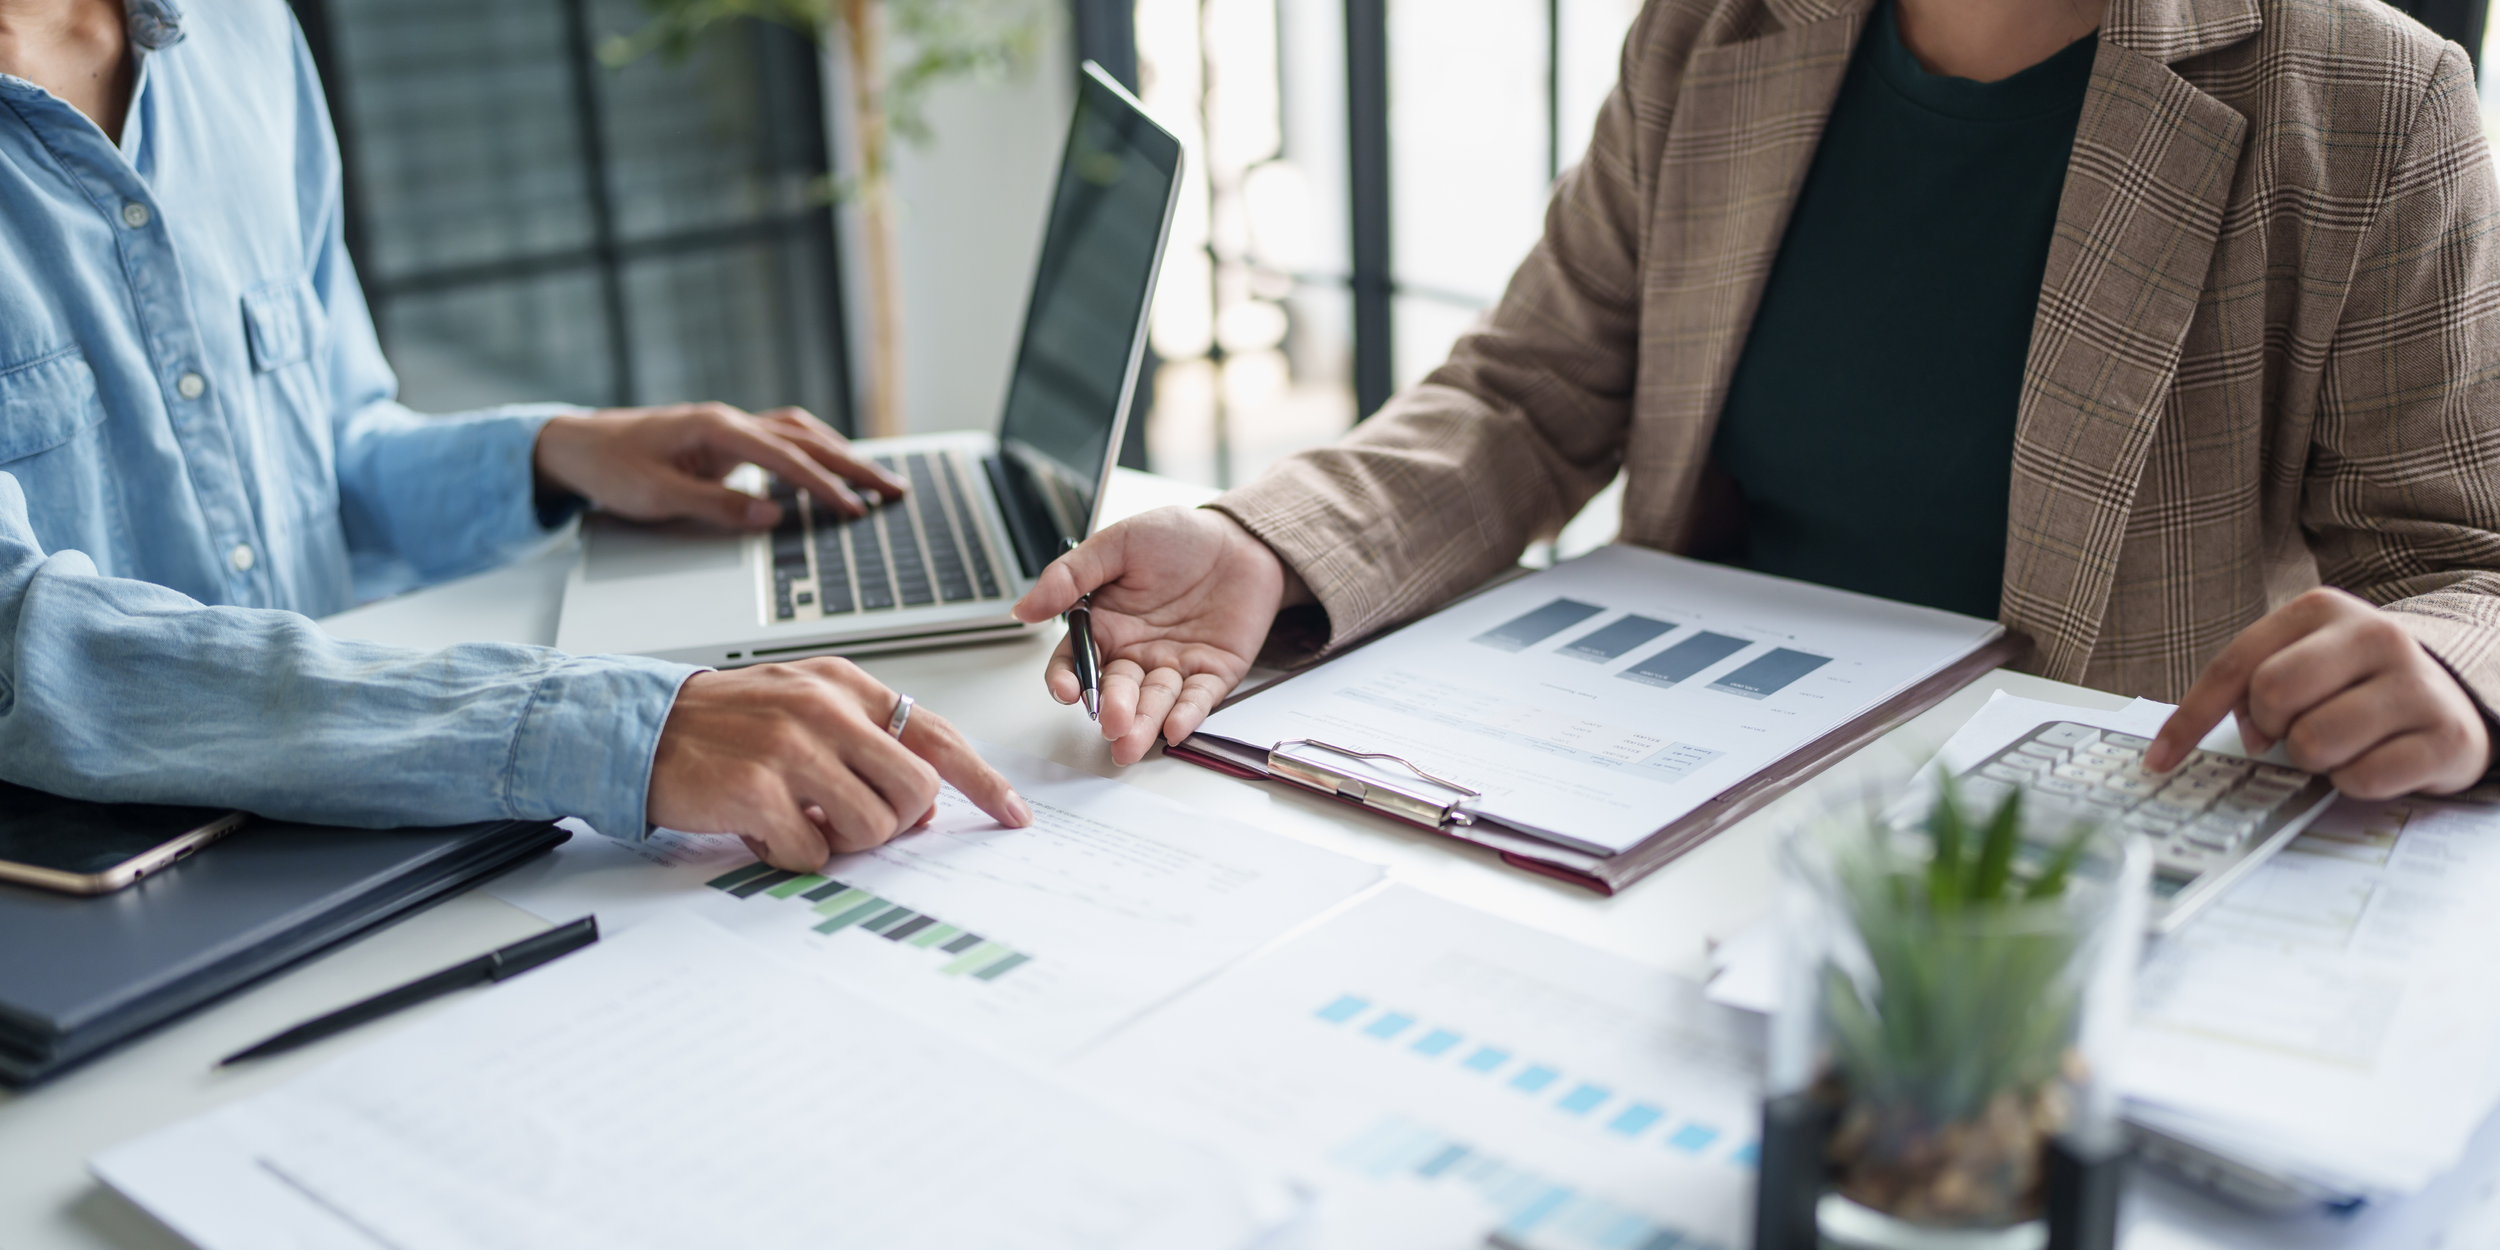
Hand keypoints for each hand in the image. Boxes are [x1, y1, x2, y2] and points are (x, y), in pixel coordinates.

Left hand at [533, 402, 909, 530]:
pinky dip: (815, 452)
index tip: (854, 508)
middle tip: (895, 489)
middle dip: (854, 465)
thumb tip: (771, 516)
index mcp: (715, 429)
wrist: (576, 445)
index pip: (785, 458)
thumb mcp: (656, 497)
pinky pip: (783, 440)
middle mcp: (729, 421)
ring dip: (841, 454)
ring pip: (800, 434)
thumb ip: (716, 506)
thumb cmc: (610, 468)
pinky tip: (832, 466)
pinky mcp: (726, 439)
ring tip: (876, 479)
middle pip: (806, 439)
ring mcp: (730, 427)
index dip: (823, 485)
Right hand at [647, 658, 1031, 870]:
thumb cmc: (726, 725)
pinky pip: (813, 852)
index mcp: (845, 685)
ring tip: (801, 820)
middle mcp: (824, 709)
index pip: (938, 734)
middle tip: (851, 821)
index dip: (984, 781)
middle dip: (896, 823)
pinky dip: (793, 855)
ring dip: (842, 841)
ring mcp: (791, 748)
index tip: (1013, 814)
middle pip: (917, 791)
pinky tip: (763, 830)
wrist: (641, 727)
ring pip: (873, 826)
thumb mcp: (804, 707)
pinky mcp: (757, 790)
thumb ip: (866, 741)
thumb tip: (925, 802)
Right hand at [1012, 507, 1310, 763]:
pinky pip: (1199, 698)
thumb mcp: (1117, 544)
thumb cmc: (1179, 537)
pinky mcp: (1214, 673)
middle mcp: (1137, 652)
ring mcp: (1175, 665)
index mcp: (1107, 625)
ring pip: (1154, 701)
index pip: (1076, 663)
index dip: (1068, 679)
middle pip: (1117, 690)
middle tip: (1111, 721)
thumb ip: (1070, 576)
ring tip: (1131, 741)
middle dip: (1113, 709)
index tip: (1067, 690)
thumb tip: (1024, 608)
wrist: (1241, 536)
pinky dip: (1187, 714)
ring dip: (1143, 723)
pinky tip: (1175, 727)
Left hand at [2148, 587, 2492, 797]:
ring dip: (2315, 760)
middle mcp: (2374, 635)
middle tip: (2294, 731)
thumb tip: (2237, 738)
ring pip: (2315, 742)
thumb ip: (2251, 684)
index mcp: (2321, 609)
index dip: (2190, 719)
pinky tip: (2374, 761)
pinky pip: (2363, 778)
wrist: (2453, 696)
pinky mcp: (2448, 736)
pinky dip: (2354, 782)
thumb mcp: (2301, 661)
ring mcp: (2416, 684)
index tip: (2158, 762)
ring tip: (2340, 743)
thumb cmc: (2354, 683)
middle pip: (2273, 695)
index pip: (2235, 666)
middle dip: (2271, 728)